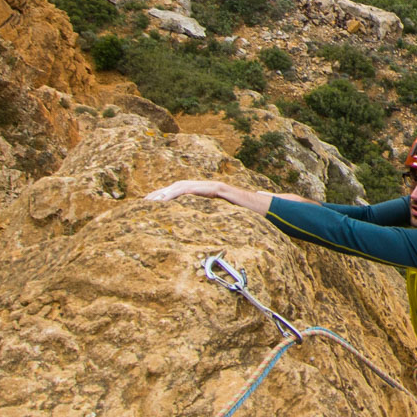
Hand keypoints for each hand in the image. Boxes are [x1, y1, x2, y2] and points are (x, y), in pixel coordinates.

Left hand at [144, 180, 272, 215]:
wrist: (272, 210)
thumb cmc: (254, 217)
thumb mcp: (230, 220)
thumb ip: (220, 220)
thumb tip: (211, 231)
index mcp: (211, 195)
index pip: (184, 191)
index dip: (167, 195)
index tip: (150, 204)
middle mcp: (212, 187)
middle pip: (180, 186)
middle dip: (161, 193)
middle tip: (144, 203)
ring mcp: (216, 186)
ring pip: (186, 185)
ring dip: (167, 192)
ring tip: (152, 202)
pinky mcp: (221, 189)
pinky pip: (198, 189)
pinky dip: (182, 192)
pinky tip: (171, 198)